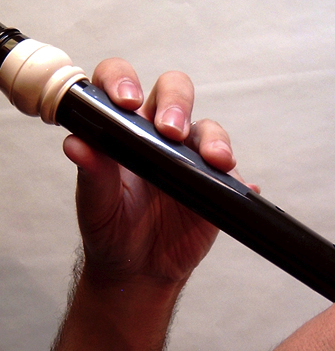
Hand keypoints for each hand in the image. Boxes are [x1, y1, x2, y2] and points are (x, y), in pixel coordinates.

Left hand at [62, 58, 255, 287]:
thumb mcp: (97, 204)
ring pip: (209, 128)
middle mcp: (158, 135)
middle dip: (177, 103)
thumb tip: (76, 143)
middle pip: (175, 92)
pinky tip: (241, 183)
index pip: (122, 84)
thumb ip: (92, 173)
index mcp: (123, 130)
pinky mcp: (215, 182)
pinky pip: (231, 171)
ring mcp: (190, 157)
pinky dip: (237, 176)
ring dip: (214, 139)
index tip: (126, 102)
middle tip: (172, 132)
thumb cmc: (111, 230)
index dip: (124, 81)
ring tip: (215, 160)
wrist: (139, 269)